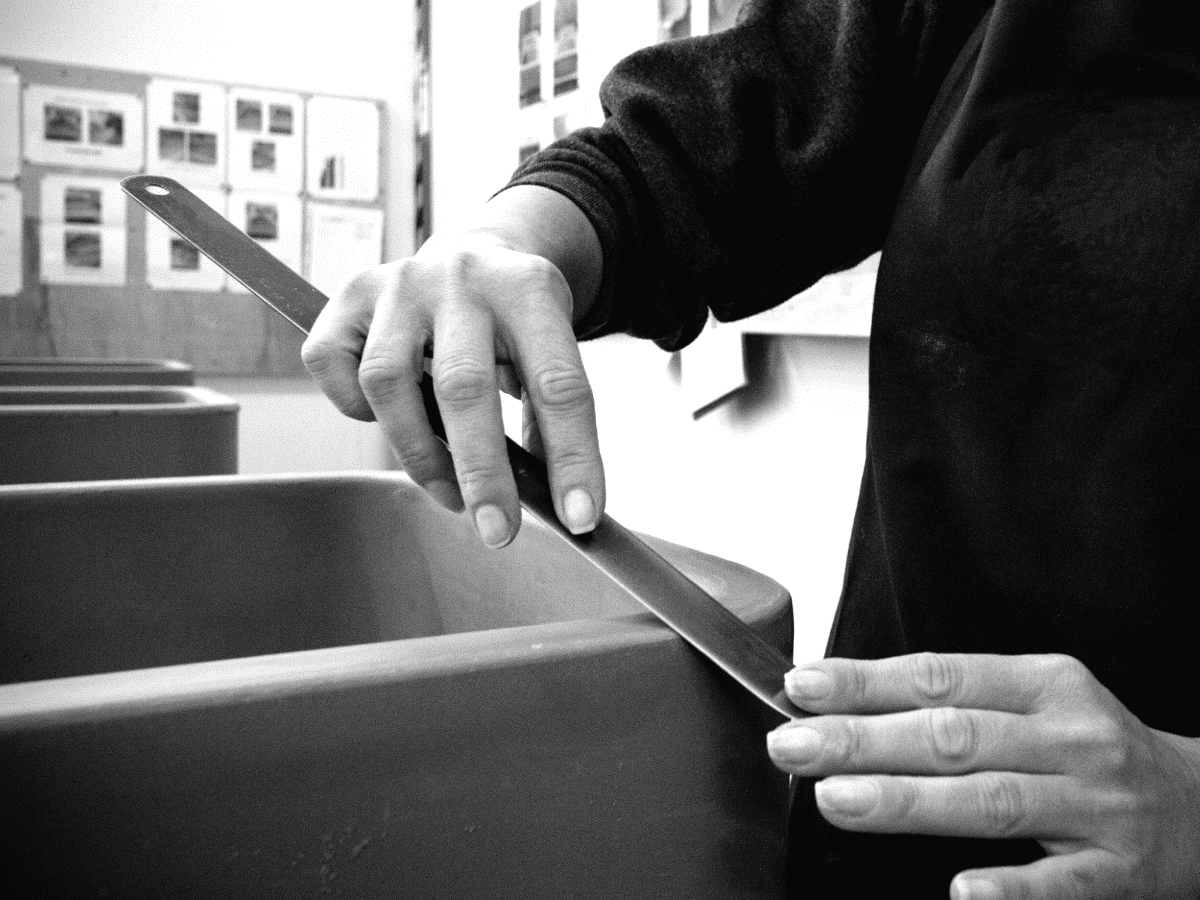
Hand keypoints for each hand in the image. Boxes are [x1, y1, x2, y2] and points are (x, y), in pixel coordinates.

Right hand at [302, 186, 605, 547]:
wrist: (474, 252)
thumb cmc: (515, 325)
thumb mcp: (550, 352)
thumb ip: (549, 418)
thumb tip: (554, 504)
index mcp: (530, 288)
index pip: (558, 382)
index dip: (572, 456)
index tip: (579, 519)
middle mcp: (462, 277)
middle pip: (464, 386)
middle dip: (483, 472)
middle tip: (499, 533)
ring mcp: (399, 283)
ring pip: (387, 381)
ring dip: (419, 454)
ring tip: (450, 493)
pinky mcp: (350, 294)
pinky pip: (332, 364)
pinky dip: (352, 405)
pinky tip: (388, 419)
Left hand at [767, 652, 1199, 898]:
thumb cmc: (1086, 751)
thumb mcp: (1032, 705)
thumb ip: (952, 705)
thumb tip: (839, 704)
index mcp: (1044, 685)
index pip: (939, 679)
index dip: (866, 682)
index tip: (801, 687)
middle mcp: (1071, 737)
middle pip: (953, 736)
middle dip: (863, 740)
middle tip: (791, 746)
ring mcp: (1097, 807)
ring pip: (992, 800)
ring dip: (908, 801)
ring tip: (836, 800)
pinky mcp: (1118, 874)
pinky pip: (1059, 886)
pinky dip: (1011, 890)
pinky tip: (962, 892)